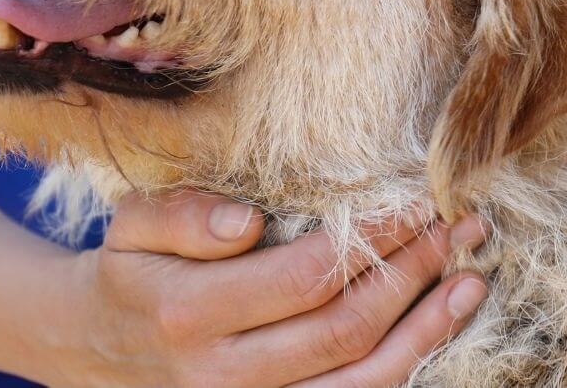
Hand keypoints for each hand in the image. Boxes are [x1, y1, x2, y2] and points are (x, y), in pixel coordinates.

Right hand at [46, 190, 488, 387]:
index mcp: (188, 313)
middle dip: (412, 273)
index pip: (304, 276)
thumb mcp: (134, 225)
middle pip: (344, 329)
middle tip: (458, 226)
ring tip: (471, 280)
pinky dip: (406, 367)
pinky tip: (438, 326)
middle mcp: (222, 376)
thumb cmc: (131, 271)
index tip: (417, 198)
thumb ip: (184, 216)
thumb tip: (247, 224)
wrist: (95, 350)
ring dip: (426, 330)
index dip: (370, 239)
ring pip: (361, 382)